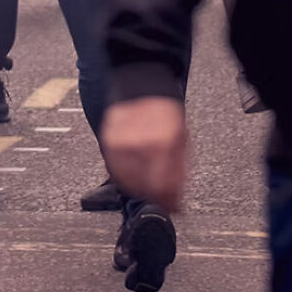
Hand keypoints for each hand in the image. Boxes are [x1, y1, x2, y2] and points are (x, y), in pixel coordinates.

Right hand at [101, 97, 187, 213]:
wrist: (142, 84)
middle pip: (146, 188)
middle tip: (162, 197)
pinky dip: (124, 176)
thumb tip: (177, 200)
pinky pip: (114, 169)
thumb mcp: (182, 139)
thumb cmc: (165, 111)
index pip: (165, 187)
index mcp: (165, 143)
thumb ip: (180, 171)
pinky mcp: (108, 140)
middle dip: (156, 196)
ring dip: (139, 188)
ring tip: (148, 182)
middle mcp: (142, 144)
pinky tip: (133, 173)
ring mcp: (123, 142)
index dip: (170, 202)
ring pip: (128, 182)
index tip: (174, 208)